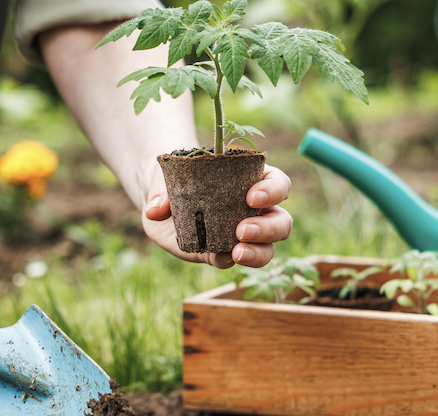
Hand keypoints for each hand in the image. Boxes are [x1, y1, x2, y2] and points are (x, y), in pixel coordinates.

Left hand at [143, 164, 291, 268]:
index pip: (277, 183)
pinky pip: (234, 260)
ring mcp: (241, 235)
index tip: (252, 197)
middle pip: (281, 220)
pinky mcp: (222, 252)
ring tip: (237, 252)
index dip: (273, 190)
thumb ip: (162, 190)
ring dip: (258, 252)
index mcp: (251, 180)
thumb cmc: (175, 179)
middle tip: (242, 230)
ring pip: (267, 247)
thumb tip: (156, 210)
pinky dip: (228, 260)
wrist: (160, 202)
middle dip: (268, 228)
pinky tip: (220, 257)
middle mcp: (254, 210)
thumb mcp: (168, 176)